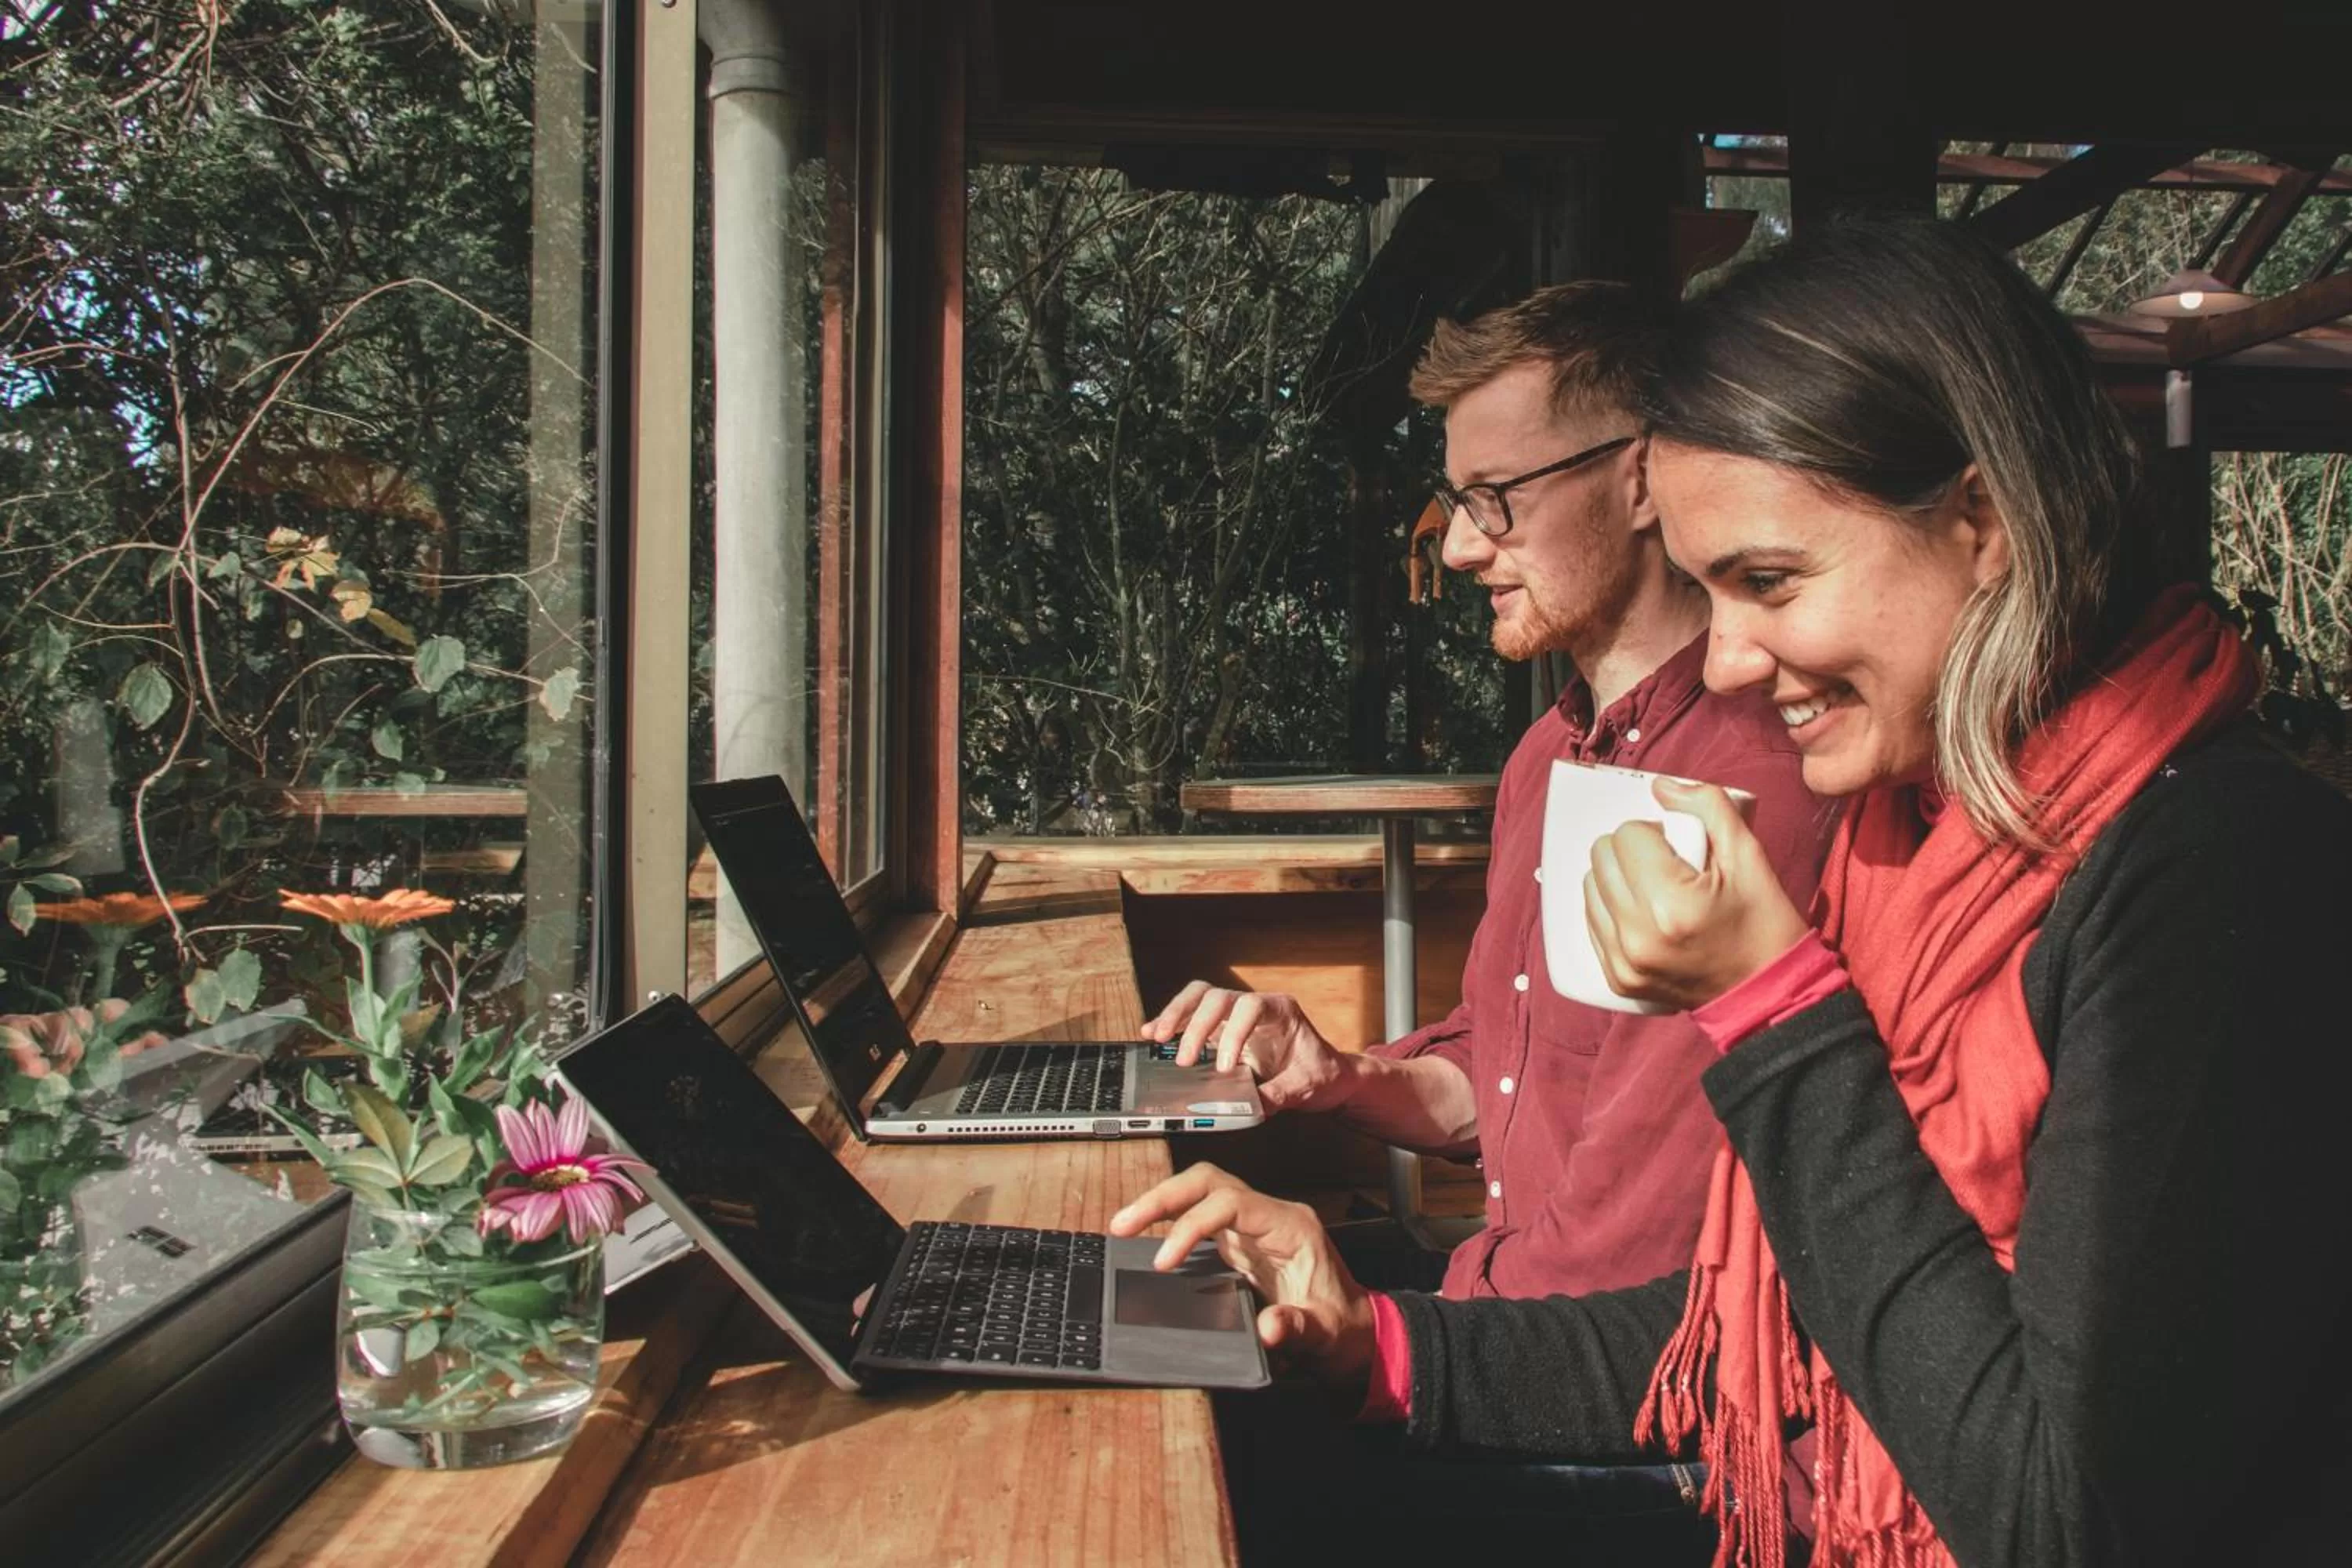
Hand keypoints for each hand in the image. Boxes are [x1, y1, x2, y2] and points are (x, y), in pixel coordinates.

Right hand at [1109, 1162, 1376, 1383]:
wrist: (1351, 1330)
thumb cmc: (1339, 1327)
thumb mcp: (1324, 1334)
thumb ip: (1298, 1328)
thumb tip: (1269, 1328)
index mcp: (1291, 1226)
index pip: (1231, 1203)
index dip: (1192, 1225)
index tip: (1164, 1260)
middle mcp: (1269, 1215)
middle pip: (1209, 1182)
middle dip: (1164, 1197)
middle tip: (1124, 1223)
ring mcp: (1253, 1224)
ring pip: (1201, 1191)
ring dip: (1162, 1203)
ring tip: (1123, 1225)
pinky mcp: (1240, 1240)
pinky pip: (1200, 1214)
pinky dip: (1170, 1220)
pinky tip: (1145, 1235)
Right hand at [1142, 981, 1350, 1113]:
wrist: (1329, 1074)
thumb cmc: (1322, 1074)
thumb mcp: (1306, 1086)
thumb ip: (1279, 1094)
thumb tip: (1251, 1108)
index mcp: (1281, 1010)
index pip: (1250, 1006)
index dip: (1233, 1032)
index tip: (1224, 1066)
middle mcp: (1255, 1006)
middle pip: (1217, 997)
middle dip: (1195, 1025)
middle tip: (1182, 1059)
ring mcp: (1236, 1015)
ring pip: (1200, 997)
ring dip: (1176, 1015)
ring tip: (1157, 1037)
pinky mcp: (1222, 1029)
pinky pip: (1193, 1014)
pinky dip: (1172, 1023)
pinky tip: (1152, 1035)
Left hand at [1583, 778, 1808, 1011]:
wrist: (1769, 993)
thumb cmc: (1764, 922)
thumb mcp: (1749, 855)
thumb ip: (1707, 806)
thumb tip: (1660, 786)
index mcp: (1670, 903)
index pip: (1628, 835)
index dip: (1654, 832)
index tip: (1679, 848)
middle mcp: (1637, 935)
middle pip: (1601, 857)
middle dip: (1630, 851)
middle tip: (1666, 865)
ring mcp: (1623, 962)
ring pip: (1590, 888)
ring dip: (1617, 879)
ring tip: (1655, 890)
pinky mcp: (1617, 979)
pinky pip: (1592, 922)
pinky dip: (1612, 909)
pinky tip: (1644, 914)